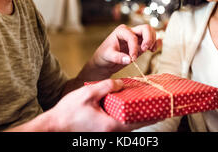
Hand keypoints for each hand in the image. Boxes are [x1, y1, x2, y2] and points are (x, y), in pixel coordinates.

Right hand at [9, 79, 153, 131]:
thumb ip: (107, 86)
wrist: (53, 127)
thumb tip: (122, 83)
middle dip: (147, 116)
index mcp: (112, 125)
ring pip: (127, 125)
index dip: (153, 115)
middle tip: (158, 106)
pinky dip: (125, 117)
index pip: (139, 121)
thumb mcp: (88, 93)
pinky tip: (124, 107)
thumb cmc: (68, 112)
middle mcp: (112, 132)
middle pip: (135, 124)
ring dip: (136, 116)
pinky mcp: (100, 132)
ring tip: (144, 105)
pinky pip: (118, 125)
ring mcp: (106, 134)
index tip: (164, 110)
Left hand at [85, 24, 158, 79]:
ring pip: (150, 32)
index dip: (134, 48)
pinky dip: (155, 43)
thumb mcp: (108, 56)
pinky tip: (152, 50)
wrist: (105, 61)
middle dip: (148, 39)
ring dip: (153, 40)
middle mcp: (130, 31)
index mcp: (121, 31)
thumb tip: (129, 59)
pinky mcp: (140, 44)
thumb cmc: (104, 56)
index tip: (132, 59)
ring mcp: (136, 37)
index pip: (132, 37)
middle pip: (145, 28)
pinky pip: (151, 39)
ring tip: (150, 50)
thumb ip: (118, 57)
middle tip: (145, 50)